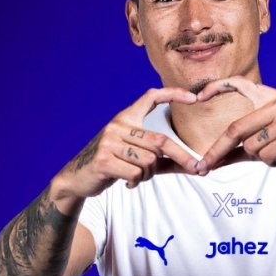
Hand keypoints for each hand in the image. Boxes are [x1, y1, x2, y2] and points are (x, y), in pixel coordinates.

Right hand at [52, 87, 198, 202]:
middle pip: (160, 141)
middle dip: (182, 157)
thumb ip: (164, 159)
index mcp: (126, 118)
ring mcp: (109, 141)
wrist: (78, 178)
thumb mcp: (138, 157)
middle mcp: (118, 125)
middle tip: (197, 169)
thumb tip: (195, 167)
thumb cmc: (114, 165)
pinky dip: (135, 182)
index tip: (194, 98)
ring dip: (148, 174)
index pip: (151, 97)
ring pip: (149, 161)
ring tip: (137, 176)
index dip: (173, 94)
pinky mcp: (103, 159)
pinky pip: (135, 173)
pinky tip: (127, 182)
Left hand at [195, 76, 275, 174]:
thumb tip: (215, 159)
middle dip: (217, 150)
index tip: (197, 98)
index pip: (239, 84)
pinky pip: (265, 156)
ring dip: (259, 157)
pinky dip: (271, 161)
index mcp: (272, 96)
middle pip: (236, 129)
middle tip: (203, 166)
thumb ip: (246, 144)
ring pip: (251, 147)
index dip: (216, 88)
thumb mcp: (275, 135)